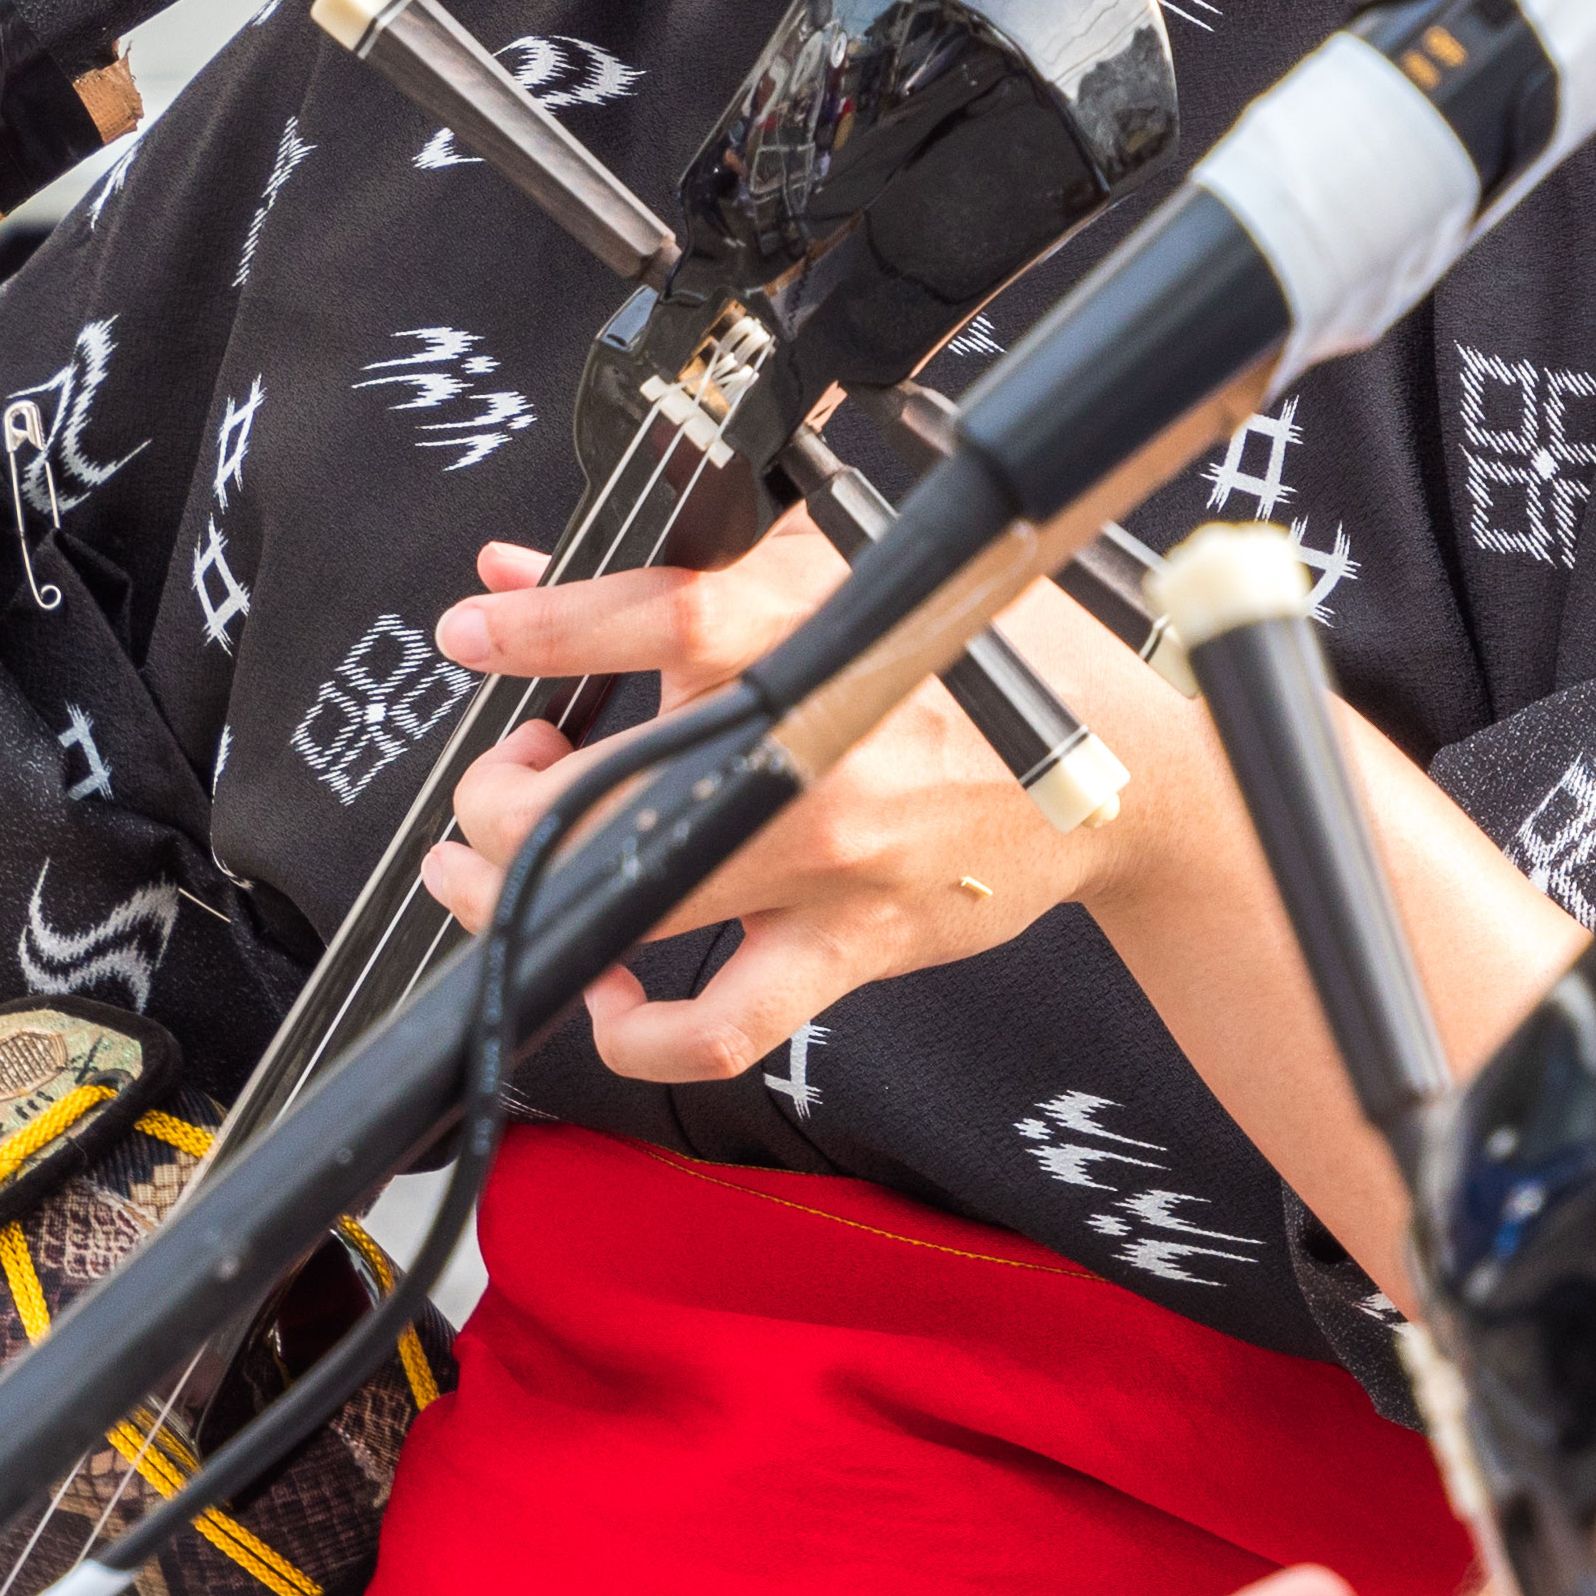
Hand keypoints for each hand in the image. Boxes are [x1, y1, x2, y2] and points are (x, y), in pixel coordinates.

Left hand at [421, 526, 1192, 1083]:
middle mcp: (820, 744)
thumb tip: (522, 565)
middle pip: (604, 793)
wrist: (1123, 775)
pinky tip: (606, 987)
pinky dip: (636, 1031)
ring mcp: (831, 858)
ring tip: (490, 872)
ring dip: (520, 899)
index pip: (664, 616)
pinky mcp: (850, 947)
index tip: (472, 630)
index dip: (546, 627)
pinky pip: (718, 1028)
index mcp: (824, 626)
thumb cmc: (986, 660)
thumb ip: (687, 564)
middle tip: (501, 776)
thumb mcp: (847, 567)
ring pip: (632, 905)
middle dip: (501, 797)